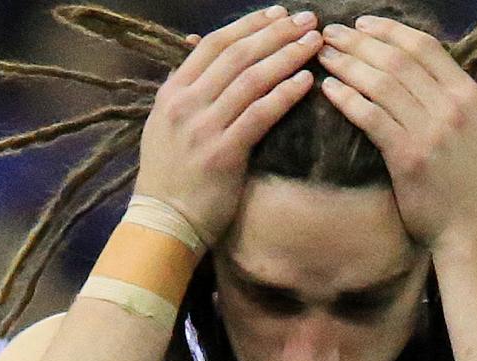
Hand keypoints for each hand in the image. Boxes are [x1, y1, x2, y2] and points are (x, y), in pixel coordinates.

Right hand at [134, 6, 322, 250]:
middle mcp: (186, 104)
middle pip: (237, 55)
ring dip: (287, 56)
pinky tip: (307, 81)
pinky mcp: (223, 153)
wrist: (163, 223)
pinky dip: (285, 94)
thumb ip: (186, 96)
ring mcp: (203, 128)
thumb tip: (206, 65)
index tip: (278, 14)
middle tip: (308, 20)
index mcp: (172, 93)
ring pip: (252, 79)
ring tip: (314, 43)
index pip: (213, 45)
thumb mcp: (164, 128)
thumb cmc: (170, 179)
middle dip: (276, 33)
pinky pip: (260, 114)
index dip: (249, 25)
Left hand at [318, 17, 476, 252]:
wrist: (474, 230)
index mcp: (470, 95)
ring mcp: (430, 131)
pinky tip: (328, 90)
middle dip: (359, 42)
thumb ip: (476, 100)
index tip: (362, 24)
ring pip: (381, 84)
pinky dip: (348, 100)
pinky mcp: (407, 157)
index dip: (389, 31)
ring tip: (323, 56)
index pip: (425, 48)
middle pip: (397, 60)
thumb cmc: (475, 186)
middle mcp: (451, 106)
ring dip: (347, 65)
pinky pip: (372, 118)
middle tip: (329, 33)